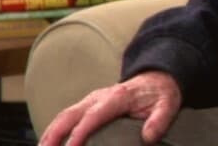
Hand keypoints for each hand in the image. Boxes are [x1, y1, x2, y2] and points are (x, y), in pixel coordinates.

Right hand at [39, 70, 181, 145]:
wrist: (156, 79)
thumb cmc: (160, 94)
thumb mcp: (168, 104)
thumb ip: (160, 119)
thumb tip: (149, 137)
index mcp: (117, 97)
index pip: (93, 116)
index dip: (80, 132)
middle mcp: (99, 97)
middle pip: (70, 114)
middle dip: (54, 134)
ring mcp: (90, 100)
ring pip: (63, 116)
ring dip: (49, 134)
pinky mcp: (87, 106)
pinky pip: (66, 118)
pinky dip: (54, 131)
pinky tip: (48, 144)